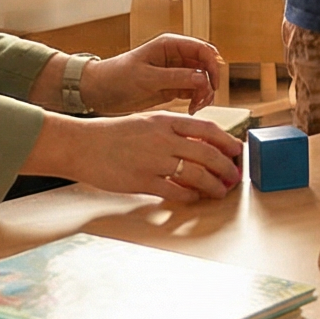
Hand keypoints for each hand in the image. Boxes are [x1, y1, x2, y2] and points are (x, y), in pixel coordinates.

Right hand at [30, 113, 240, 203]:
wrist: (82, 145)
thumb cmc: (114, 134)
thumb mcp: (147, 122)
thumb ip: (173, 130)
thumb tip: (201, 144)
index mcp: (166, 121)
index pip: (207, 128)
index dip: (227, 141)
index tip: (237, 151)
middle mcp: (163, 139)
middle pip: (207, 153)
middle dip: (226, 167)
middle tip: (234, 176)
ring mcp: (153, 161)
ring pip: (195, 174)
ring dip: (213, 185)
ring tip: (220, 191)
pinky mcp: (142, 181)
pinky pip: (174, 191)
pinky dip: (189, 196)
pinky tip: (194, 198)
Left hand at [85, 35, 221, 113]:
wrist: (99, 92)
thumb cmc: (117, 77)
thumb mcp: (146, 78)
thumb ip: (175, 78)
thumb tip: (202, 78)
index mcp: (170, 45)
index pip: (203, 49)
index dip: (213, 65)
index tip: (212, 85)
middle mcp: (176, 56)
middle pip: (206, 66)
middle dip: (209, 83)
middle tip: (202, 100)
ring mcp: (176, 72)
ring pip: (202, 80)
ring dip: (204, 94)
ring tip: (195, 107)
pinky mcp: (172, 87)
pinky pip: (194, 92)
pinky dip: (196, 100)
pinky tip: (191, 109)